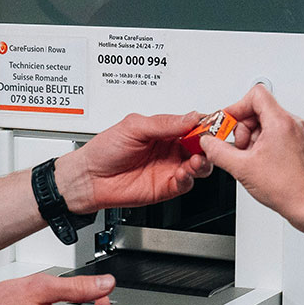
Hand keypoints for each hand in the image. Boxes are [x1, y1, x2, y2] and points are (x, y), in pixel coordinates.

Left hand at [57, 111, 211, 212]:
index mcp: (164, 130)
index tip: (214, 122)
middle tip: (209, 142)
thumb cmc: (104, 151)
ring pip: (199, 165)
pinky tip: (183, 172)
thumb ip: (164, 123)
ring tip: (196, 158)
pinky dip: (189, 177)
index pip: (193, 124)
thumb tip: (190, 117)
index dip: (206, 123)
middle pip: (201, 146)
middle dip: (209, 144)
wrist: (89, 178)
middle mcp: (170, 149)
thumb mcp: (133, 127)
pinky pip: (186, 183)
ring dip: (203, 161)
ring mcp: (170, 168)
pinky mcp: (167, 187)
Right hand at [198, 83, 303, 220]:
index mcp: (280, 122)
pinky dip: (261, 144)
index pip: (255, 94)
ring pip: (264, 122)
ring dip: (251, 138)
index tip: (227, 122)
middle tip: (239, 148)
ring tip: (250, 158)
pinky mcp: (296, 143)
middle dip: (242, 128)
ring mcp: (295, 133)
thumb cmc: (286, 187)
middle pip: (257, 109)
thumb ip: (218, 151)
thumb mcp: (242, 168)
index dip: (237, 106)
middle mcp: (291, 123)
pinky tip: (258, 161)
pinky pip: (273, 133)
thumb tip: (208, 142)